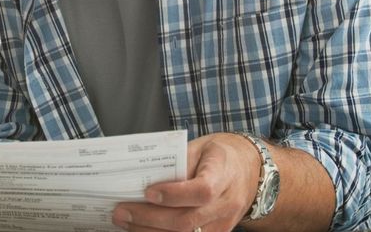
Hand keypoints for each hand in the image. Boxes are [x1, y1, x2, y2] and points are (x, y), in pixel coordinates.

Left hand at [112, 133, 260, 231]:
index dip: (174, 195)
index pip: (202, 191)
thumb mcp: (201, 147)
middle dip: (149, 218)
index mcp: (223, 174)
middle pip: (187, 221)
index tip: (148, 192)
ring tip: (125, 222)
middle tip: (121, 211)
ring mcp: (222, 225)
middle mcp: (225, 205)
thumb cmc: (219, 156)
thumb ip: (178, 162)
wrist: (249, 171)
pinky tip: (142, 229)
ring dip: (149, 231)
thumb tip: (146, 177)